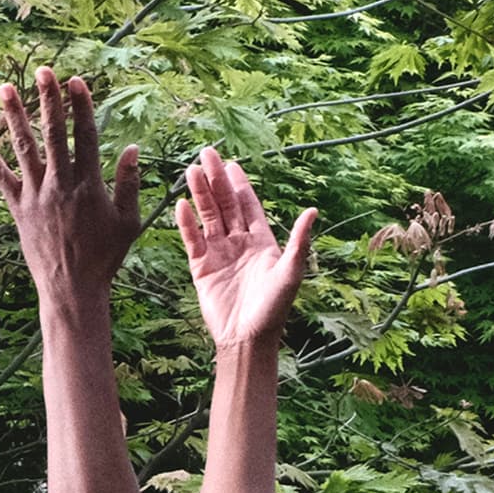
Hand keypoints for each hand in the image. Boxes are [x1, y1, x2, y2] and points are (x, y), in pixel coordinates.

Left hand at [0, 69, 141, 311]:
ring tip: (6, 88)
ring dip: (15, 116)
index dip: (81, 106)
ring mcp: (36, 196)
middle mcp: (60, 185)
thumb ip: (129, 183)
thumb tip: (132, 148)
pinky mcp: (18, 209)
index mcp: (89, 185)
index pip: (85, 136)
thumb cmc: (105, 257)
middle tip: (43, 70)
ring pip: (24, 148)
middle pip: (53, 134)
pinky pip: (1, 177)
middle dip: (48, 100)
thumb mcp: (128, 221)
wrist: (72, 289)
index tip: (76, 81)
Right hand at [174, 147, 317, 350]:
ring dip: (200, 194)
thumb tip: (312, 210)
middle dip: (216, 180)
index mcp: (261, 241)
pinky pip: (192, 240)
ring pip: (207, 217)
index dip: (240, 184)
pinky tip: (181, 204)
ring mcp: (218, 254)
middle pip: (225, 204)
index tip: (231, 162)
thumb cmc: (273, 308)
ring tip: (192, 170)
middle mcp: (239, 243)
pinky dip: (186, 223)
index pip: (248, 205)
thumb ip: (298, 240)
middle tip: (207, 153)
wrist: (247, 339)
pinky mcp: (201, 268)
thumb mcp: (290, 271)